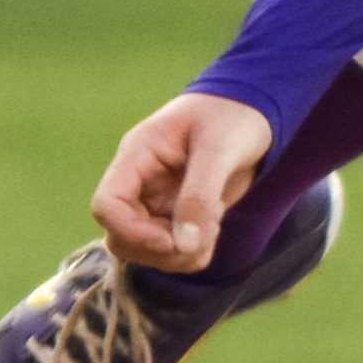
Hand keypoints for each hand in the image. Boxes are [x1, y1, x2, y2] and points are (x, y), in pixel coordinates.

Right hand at [88, 92, 272, 273]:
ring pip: (145, 250)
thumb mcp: (219, 149)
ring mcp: (156, 201)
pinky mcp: (176, 215)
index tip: (171, 240)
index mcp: (137, 156)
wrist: (255, 109)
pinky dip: (193, 252)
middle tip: (206, 230)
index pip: (106, 205)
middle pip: (122, 237)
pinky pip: (171, 251)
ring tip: (215, 222)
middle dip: (162, 248)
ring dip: (181, 253)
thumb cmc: (234, 115)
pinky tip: (215, 226)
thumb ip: (199, 195)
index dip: (131, 232)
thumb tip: (181, 246)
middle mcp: (140, 183)